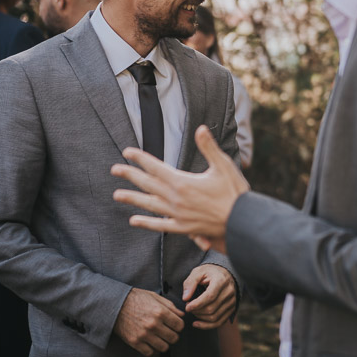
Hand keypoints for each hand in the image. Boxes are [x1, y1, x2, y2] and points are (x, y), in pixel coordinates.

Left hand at [112, 125, 248, 250]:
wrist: (242, 223)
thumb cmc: (235, 193)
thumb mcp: (223, 166)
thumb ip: (209, 147)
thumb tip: (200, 129)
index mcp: (183, 182)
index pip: (155, 167)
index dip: (140, 158)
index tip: (127, 152)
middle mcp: (176, 199)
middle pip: (147, 185)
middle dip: (130, 175)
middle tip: (114, 169)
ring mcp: (178, 215)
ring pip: (149, 204)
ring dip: (132, 199)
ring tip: (117, 195)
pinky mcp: (183, 228)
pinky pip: (160, 225)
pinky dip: (146, 223)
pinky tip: (134, 221)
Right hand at [113, 288, 184, 356]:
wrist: (115, 304)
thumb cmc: (136, 299)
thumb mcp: (155, 297)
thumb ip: (170, 306)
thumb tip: (182, 315)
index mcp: (160, 312)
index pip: (180, 325)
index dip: (179, 326)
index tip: (175, 325)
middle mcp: (153, 324)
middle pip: (174, 338)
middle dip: (173, 335)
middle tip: (169, 332)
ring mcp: (144, 334)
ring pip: (164, 347)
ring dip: (164, 343)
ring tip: (160, 338)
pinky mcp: (135, 342)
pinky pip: (150, 353)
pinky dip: (153, 350)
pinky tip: (151, 343)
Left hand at [183, 264, 237, 328]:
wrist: (224, 274)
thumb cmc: (209, 272)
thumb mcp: (198, 272)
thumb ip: (190, 283)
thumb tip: (185, 298)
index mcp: (221, 280)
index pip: (210, 296)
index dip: (197, 304)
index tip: (187, 307)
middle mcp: (229, 292)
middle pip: (212, 308)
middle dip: (197, 311)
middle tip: (188, 307)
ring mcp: (232, 302)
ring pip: (215, 317)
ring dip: (200, 317)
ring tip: (193, 312)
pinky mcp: (231, 309)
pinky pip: (219, 322)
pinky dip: (207, 326)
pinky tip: (197, 323)